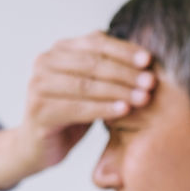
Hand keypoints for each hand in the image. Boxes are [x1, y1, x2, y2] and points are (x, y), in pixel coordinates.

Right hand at [0, 31, 156, 189]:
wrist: (39, 147)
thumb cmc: (71, 113)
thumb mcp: (91, 87)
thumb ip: (107, 69)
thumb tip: (146, 59)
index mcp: (59, 50)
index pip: (95, 42)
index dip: (124, 50)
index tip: (149, 60)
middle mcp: (44, 62)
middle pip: (92, 63)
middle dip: (125, 72)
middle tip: (151, 82)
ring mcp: (38, 86)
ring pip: (86, 85)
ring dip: (119, 91)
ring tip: (144, 98)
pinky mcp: (39, 110)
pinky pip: (78, 108)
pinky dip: (104, 109)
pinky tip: (124, 110)